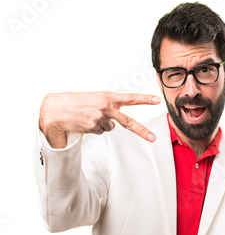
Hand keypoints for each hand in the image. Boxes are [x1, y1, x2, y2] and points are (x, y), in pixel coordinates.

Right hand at [39, 91, 160, 147]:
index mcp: (108, 96)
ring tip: (88, 118)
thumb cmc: (77, 103)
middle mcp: (106, 107)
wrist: (56, 108)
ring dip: (101, 125)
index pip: (130, 98)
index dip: (145, 99)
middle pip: (128, 121)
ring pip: (110, 128)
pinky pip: (100, 132)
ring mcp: (100, 117)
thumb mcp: (95, 99)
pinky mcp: (93, 127)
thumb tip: (115, 125)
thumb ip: (109, 107)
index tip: (158, 100)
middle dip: (142, 131)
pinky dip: (93, 129)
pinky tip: (84, 123)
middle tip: (153, 138)